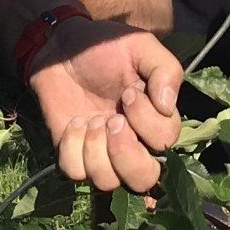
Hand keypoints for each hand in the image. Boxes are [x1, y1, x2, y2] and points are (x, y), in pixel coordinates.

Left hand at [27, 17, 182, 193]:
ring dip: (96, 150)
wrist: (61, 47)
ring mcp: (102, 153)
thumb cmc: (106, 47)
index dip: (147, 122)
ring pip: (107, 182)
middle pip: (143, 180)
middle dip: (126, 154)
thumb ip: (165, 71)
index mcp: (155, 120)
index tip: (128, 94)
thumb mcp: (142, 47)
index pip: (165, 142)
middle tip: (112, 120)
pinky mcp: (73, 154)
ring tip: (91, 120)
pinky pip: (75, 172)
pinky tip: (74, 124)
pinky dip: (73, 148)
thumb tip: (168, 107)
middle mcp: (133, 144)